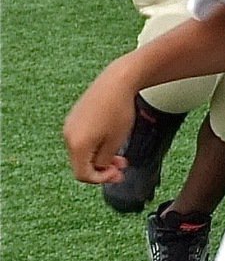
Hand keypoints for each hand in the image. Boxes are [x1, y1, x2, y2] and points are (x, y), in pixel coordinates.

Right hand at [63, 62, 135, 182]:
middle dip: (102, 168)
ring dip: (99, 156)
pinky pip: (82, 138)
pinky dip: (95, 144)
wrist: (116, 81)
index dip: (101, 179)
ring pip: (82, 151)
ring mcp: (70, 124)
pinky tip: (110, 140)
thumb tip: (99, 168)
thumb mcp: (115, 141)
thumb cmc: (118, 109)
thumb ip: (104, 160)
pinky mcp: (75, 116)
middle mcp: (68, 135)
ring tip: (119, 154)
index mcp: (77, 144)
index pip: (82, 174)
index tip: (117, 174)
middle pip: (81, 163)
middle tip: (121, 167)